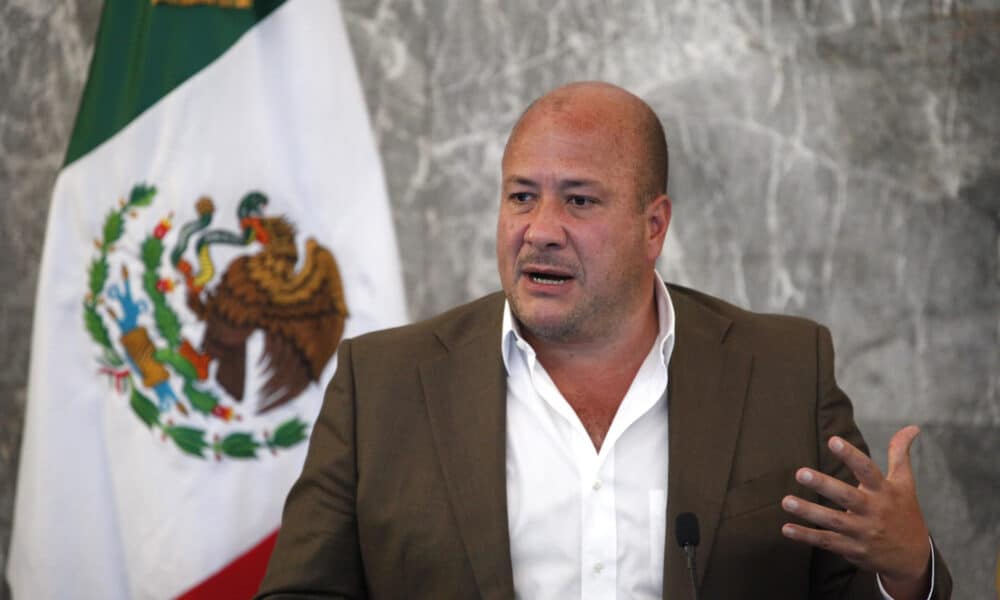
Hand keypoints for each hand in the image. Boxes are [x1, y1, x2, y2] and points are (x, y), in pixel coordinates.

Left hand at [780, 426, 931, 598]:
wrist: (913, 557)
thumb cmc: (904, 512)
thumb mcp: (905, 483)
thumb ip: (900, 454)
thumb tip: (913, 426)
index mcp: (884, 491)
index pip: (867, 470)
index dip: (851, 455)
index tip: (833, 440)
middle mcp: (874, 511)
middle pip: (847, 497)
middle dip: (824, 485)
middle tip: (800, 472)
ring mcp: (863, 532)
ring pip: (833, 521)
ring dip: (809, 512)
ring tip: (786, 501)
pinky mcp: (853, 549)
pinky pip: (827, 542)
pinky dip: (806, 536)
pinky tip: (786, 528)